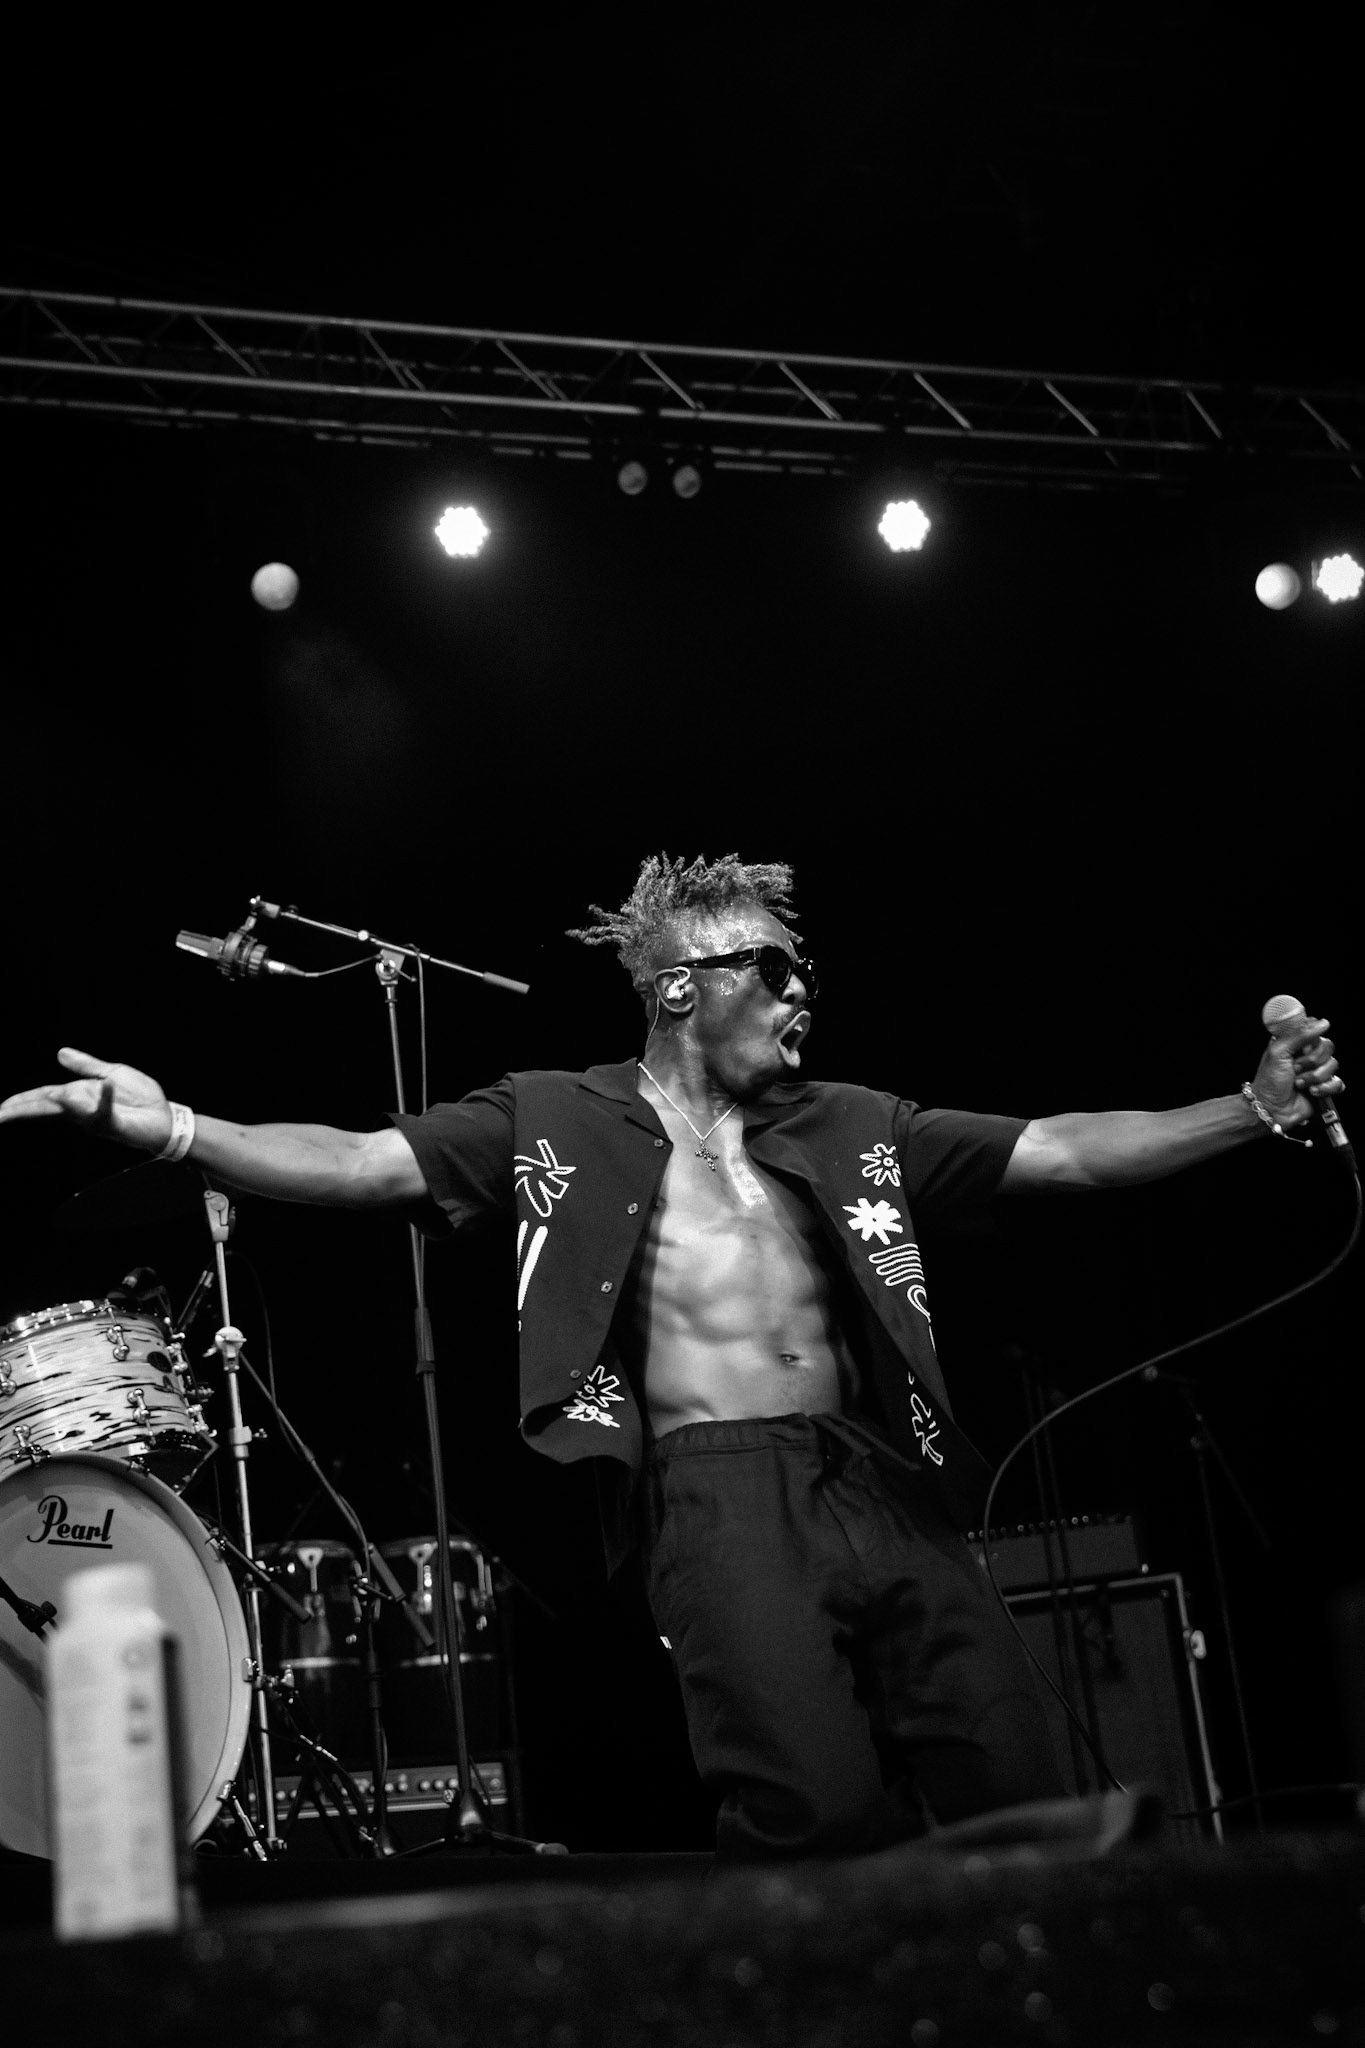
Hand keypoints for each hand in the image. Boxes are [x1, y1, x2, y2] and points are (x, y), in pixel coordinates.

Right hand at [0, 1048, 172, 1152]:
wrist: (165, 1115)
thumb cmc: (140, 1097)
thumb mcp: (112, 1073)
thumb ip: (86, 1065)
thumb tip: (59, 1053)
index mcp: (78, 1095)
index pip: (43, 1096)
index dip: (20, 1101)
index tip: (0, 1108)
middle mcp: (81, 1109)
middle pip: (46, 1107)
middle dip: (21, 1111)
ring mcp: (95, 1118)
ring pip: (68, 1109)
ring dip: (54, 1101)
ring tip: (33, 1101)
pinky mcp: (113, 1122)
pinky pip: (104, 1110)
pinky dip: (103, 1099)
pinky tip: (103, 1087)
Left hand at [1250, 1016, 1344, 1131]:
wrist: (1271, 1109)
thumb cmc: (1269, 1081)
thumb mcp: (1278, 1051)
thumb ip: (1299, 1034)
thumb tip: (1323, 1022)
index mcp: (1296, 1043)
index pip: (1316, 1029)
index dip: (1310, 1040)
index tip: (1299, 1049)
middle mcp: (1308, 1055)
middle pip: (1327, 1047)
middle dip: (1311, 1061)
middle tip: (1295, 1069)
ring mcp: (1317, 1071)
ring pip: (1333, 1065)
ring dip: (1314, 1077)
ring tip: (1299, 1084)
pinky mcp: (1325, 1088)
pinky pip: (1338, 1083)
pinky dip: (1324, 1089)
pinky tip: (1311, 1092)